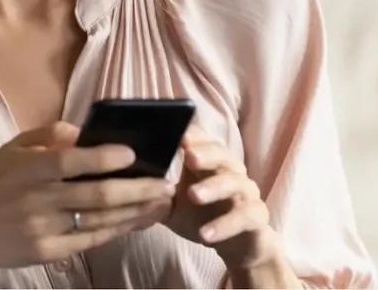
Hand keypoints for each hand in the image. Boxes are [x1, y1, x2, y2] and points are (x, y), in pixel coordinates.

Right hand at [0, 122, 175, 268]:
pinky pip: (90, 240)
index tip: (132, 153)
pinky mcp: (46, 253)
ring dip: (136, 212)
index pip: (70, 161)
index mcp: (28, 169)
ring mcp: (42, 230)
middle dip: (137, 190)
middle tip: (166, 183)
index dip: (103, 157)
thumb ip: (50, 134)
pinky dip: (117, 230)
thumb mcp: (15, 147)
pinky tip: (137, 220)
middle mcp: (36, 200)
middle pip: (96, 196)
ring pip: (100, 220)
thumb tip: (88, 132)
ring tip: (161, 202)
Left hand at [164, 124, 283, 271]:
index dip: (190, 135)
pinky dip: (225, 225)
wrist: (238, 245)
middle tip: (188, 156)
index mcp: (209, 163)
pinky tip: (206, 234)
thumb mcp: (173, 206)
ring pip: (234, 182)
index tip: (174, 132)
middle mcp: (230, 171)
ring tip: (193, 195)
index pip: (202, 140)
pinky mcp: (256, 216)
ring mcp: (246, 193)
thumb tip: (121, 183)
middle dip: (205, 153)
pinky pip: (244, 217)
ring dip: (214, 187)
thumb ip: (154, 193)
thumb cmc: (203, 217)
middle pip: (221, 154)